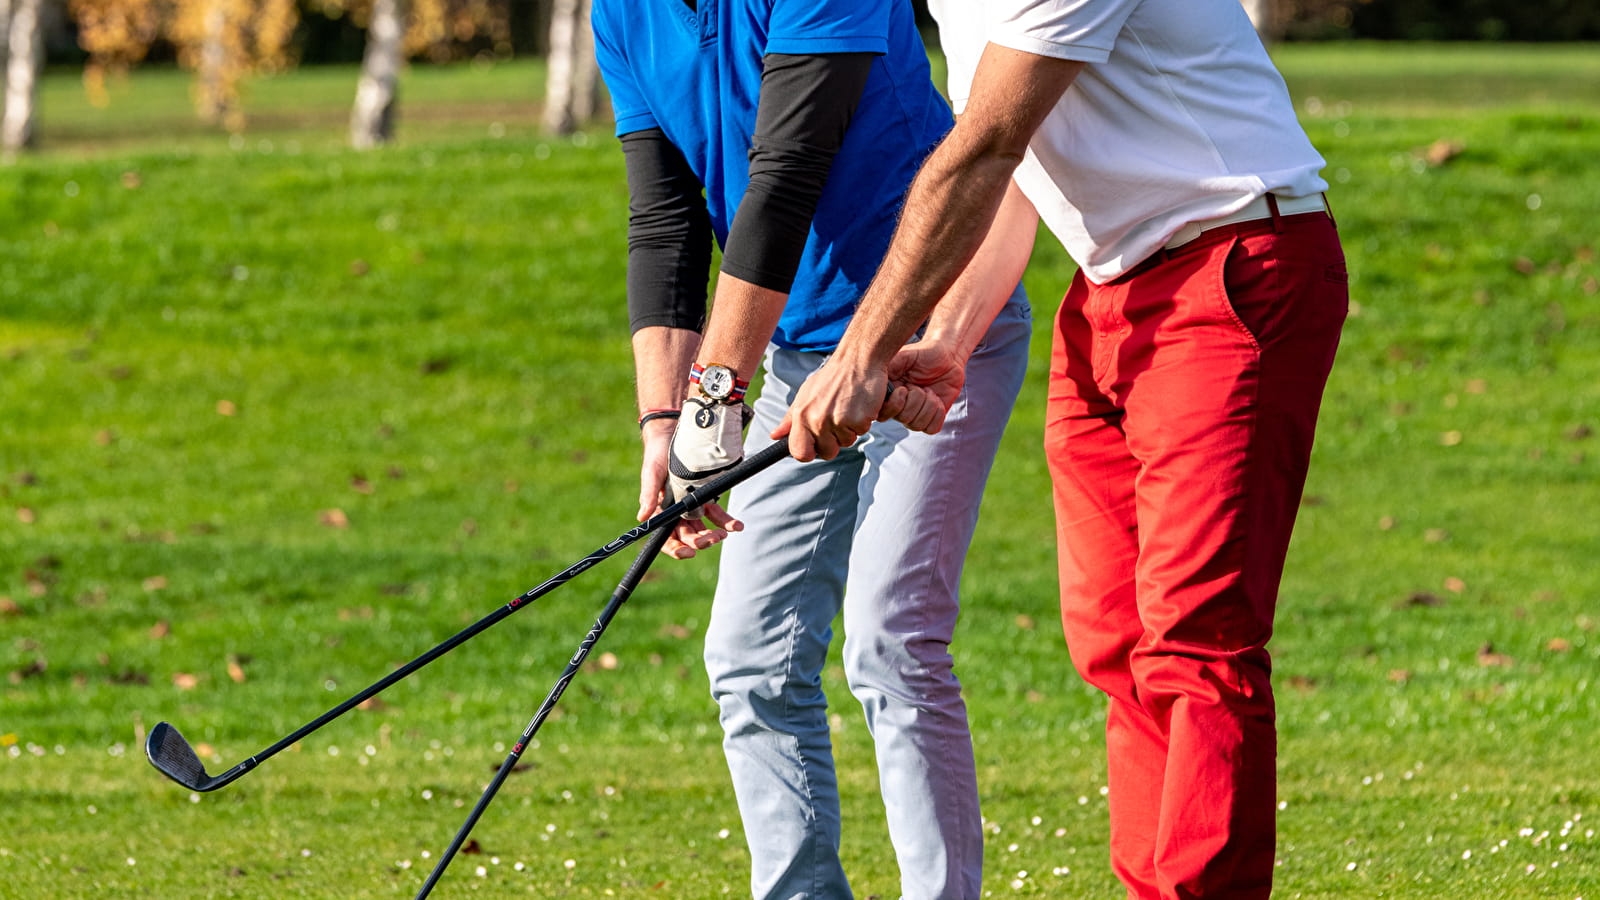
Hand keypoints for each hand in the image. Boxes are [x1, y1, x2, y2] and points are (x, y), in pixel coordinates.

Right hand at [640, 416, 742, 559]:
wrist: (672, 434)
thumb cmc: (657, 454)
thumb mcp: (651, 473)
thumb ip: (649, 495)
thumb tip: (642, 518)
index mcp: (661, 511)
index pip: (666, 537)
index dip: (676, 548)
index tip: (688, 552)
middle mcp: (677, 512)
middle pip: (688, 536)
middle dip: (700, 541)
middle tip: (713, 538)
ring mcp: (692, 505)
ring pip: (704, 527)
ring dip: (715, 534)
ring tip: (727, 532)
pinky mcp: (705, 495)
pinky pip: (716, 513)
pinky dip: (726, 521)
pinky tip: (736, 525)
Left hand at [773, 357, 887, 461]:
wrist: (858, 359)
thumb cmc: (833, 377)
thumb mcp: (806, 394)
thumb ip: (790, 418)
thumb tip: (775, 435)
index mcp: (801, 415)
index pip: (799, 452)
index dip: (809, 452)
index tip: (816, 446)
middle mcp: (817, 420)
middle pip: (827, 452)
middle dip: (835, 441)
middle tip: (839, 418)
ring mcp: (837, 421)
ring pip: (847, 442)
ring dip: (851, 429)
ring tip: (850, 407)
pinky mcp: (858, 420)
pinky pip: (862, 432)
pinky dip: (865, 421)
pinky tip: (861, 405)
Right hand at [880, 340, 966, 433]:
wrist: (946, 357)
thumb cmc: (923, 354)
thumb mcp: (903, 356)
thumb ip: (889, 368)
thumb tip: (878, 382)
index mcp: (888, 394)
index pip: (883, 414)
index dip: (895, 404)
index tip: (904, 388)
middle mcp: (899, 407)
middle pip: (904, 419)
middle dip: (917, 399)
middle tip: (920, 385)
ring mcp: (915, 415)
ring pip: (918, 425)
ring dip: (929, 405)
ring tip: (929, 390)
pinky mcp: (931, 419)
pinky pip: (932, 429)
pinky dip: (938, 414)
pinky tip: (938, 400)